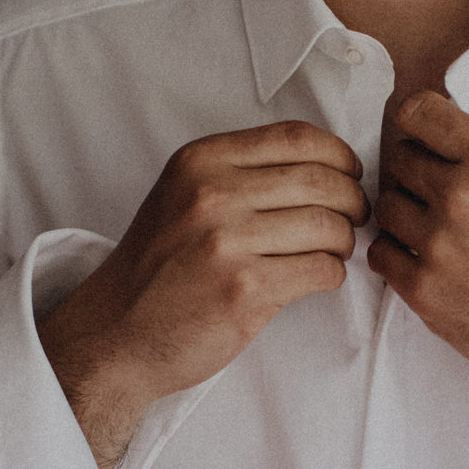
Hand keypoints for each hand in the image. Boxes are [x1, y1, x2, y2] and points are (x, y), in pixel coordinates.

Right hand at [40, 123, 368, 468]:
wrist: (115, 332)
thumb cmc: (160, 265)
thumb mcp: (184, 195)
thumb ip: (241, 172)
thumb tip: (327, 164)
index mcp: (200, 160)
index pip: (296, 136)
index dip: (338, 155)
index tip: (348, 174)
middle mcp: (211, 194)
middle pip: (322, 180)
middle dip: (352, 200)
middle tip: (352, 218)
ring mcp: (226, 242)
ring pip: (329, 226)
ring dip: (344, 241)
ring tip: (332, 251)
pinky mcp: (244, 290)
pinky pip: (321, 270)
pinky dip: (331, 274)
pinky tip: (315, 277)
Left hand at [371, 92, 468, 468]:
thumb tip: (438, 144)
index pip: (419, 113)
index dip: (420, 127)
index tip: (426, 142)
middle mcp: (462, 196)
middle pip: (399, 161)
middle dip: (417, 176)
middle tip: (441, 199)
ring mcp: (439, 245)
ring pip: (387, 208)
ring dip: (406, 218)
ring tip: (440, 236)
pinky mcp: (425, 292)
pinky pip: (381, 255)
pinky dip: (399, 257)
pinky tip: (428, 264)